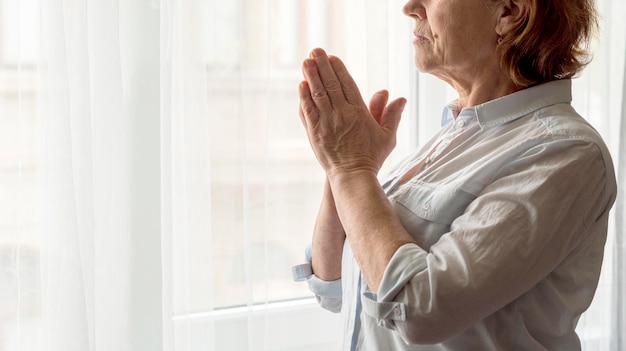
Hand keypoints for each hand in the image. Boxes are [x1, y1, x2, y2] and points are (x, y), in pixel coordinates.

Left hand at [298, 48, 406, 178]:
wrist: (353, 177)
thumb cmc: (371, 157)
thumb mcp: (387, 136)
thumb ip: (392, 115)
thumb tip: (400, 98)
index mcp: (359, 113)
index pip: (347, 84)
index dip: (339, 69)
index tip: (332, 58)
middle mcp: (341, 115)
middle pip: (330, 85)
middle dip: (322, 66)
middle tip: (315, 51)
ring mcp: (326, 123)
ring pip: (317, 95)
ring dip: (311, 76)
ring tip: (306, 61)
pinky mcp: (314, 133)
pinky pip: (307, 111)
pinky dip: (304, 97)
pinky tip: (301, 85)